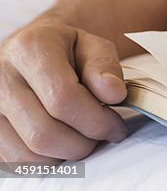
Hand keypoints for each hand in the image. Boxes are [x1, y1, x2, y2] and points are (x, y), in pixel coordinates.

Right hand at [0, 21, 127, 162]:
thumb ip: (104, 66)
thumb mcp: (91, 45)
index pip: (63, 98)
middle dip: (83, 143)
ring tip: (85, 138)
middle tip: (103, 135)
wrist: (30, 50)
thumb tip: (114, 94)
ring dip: (65, 154)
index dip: (96, 120)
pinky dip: (47, 159)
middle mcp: (1, 78)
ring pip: (29, 152)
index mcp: (30, 49)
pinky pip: (16, 160)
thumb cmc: (65, 49)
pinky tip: (64, 142)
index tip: (116, 125)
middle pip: (44, 132)